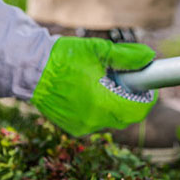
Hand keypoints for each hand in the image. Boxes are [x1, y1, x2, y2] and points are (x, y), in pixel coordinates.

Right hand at [32, 37, 156, 135]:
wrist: (30, 70)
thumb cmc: (65, 57)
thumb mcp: (100, 51)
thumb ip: (128, 56)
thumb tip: (149, 57)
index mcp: (103, 103)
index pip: (139, 109)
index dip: (149, 97)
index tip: (148, 84)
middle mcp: (94, 120)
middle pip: (128, 116)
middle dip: (134, 100)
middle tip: (130, 81)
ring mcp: (83, 127)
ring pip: (112, 119)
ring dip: (117, 104)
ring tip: (108, 83)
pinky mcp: (73, 128)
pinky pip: (97, 121)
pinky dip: (101, 109)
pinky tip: (92, 92)